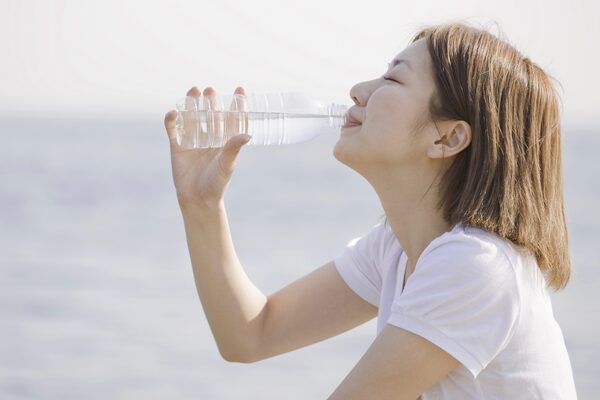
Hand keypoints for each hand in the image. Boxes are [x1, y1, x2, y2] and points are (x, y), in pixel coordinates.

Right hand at [164, 86, 250, 205]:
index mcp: (225, 142)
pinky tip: (174, 112)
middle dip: (211, 102)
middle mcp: (210, 139)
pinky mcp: (178, 147)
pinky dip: (172, 120)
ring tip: (194, 91)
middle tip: (210, 90)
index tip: (239, 89)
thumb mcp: (227, 165)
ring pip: (192, 118)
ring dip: (192, 105)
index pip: (232, 120)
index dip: (236, 105)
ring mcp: (193, 142)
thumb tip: (248, 135)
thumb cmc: (216, 184)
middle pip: (211, 115)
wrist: (197, 200)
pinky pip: (173, 130)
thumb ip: (234, 148)